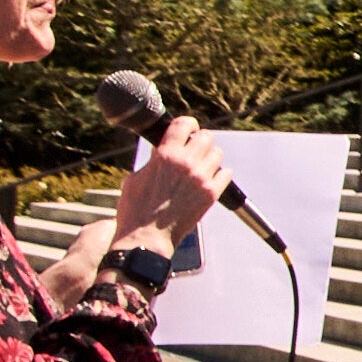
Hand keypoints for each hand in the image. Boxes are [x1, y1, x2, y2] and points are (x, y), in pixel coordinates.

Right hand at [112, 120, 230, 250]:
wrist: (146, 237)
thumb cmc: (135, 210)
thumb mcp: (136, 177)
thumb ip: (154, 160)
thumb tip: (162, 149)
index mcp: (165, 155)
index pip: (184, 124)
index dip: (188, 124)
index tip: (188, 128)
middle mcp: (185, 163)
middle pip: (206, 136)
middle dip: (199, 141)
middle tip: (194, 150)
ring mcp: (200, 178)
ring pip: (217, 153)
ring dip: (210, 157)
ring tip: (200, 167)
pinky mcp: (210, 194)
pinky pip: (226, 173)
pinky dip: (219, 175)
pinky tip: (209, 180)